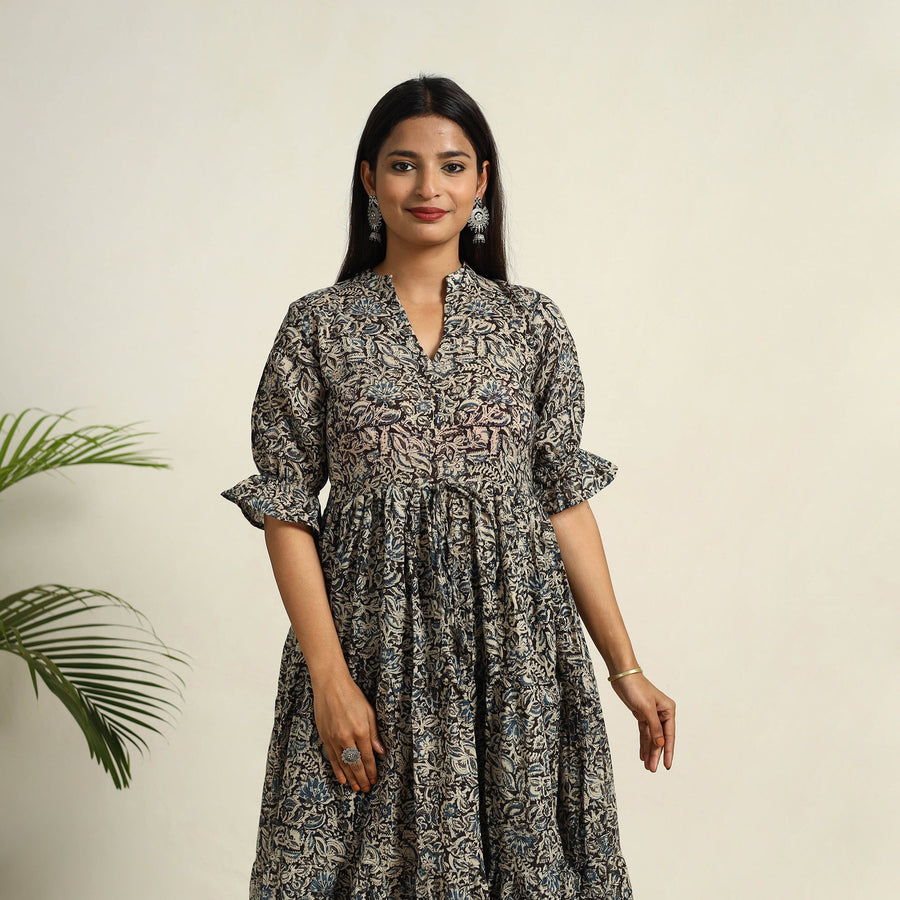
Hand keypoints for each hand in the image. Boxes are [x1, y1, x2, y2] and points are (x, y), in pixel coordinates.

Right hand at [312, 672, 385, 790]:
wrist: (330, 686)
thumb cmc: (352, 695)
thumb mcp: (369, 712)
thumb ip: (374, 734)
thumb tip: (381, 752)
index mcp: (360, 730)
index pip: (368, 757)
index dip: (372, 771)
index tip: (375, 779)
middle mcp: (346, 737)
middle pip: (356, 764)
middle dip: (362, 778)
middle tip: (367, 788)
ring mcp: (334, 739)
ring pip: (344, 764)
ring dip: (351, 778)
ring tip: (357, 788)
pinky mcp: (325, 738)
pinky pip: (332, 758)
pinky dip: (337, 770)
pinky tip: (342, 779)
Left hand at [610, 673, 674, 771]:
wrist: (622, 675)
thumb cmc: (636, 687)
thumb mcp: (646, 709)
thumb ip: (654, 727)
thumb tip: (660, 745)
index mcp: (668, 710)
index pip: (669, 735)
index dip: (668, 752)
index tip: (667, 766)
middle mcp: (662, 713)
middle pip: (660, 738)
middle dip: (656, 754)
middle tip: (652, 769)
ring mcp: (651, 715)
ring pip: (651, 737)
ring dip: (649, 751)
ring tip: (647, 766)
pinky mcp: (641, 714)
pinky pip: (644, 733)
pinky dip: (643, 743)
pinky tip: (642, 755)